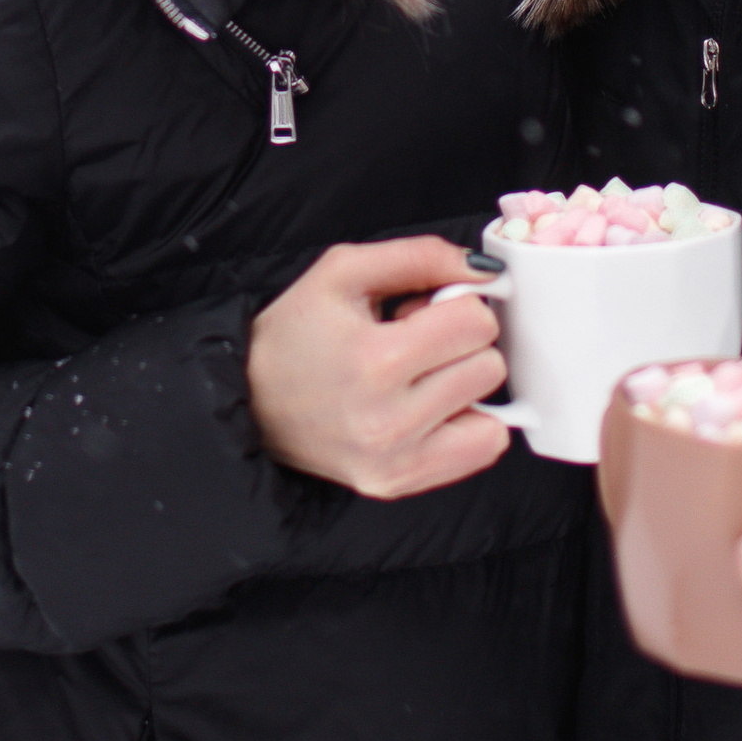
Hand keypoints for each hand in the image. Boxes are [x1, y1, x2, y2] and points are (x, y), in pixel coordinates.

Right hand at [247, 237, 508, 499]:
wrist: (248, 400)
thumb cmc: (294, 334)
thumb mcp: (342, 272)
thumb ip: (419, 256)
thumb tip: (485, 270)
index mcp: (375, 359)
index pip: (476, 322)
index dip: (456, 304)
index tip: (423, 310)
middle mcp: (389, 420)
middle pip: (489, 365)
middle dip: (460, 344)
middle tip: (415, 344)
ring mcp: (396, 460)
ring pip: (493, 411)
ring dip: (464, 386)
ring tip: (417, 377)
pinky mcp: (399, 484)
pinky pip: (483, 450)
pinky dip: (468, 425)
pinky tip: (430, 409)